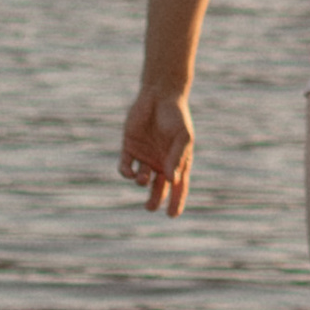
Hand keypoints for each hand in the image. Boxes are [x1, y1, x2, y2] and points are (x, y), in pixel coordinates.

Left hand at [121, 85, 193, 215]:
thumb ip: (177, 157)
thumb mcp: (183, 136)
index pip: (178, 185)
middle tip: (150, 207)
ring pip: (141, 179)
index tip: (172, 215)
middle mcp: (160, 161)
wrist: (159, 95)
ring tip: (143, 179)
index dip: (176, 201)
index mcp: (176, 161)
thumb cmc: (176, 115)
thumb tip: (172, 180)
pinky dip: (126, 172)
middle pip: (158, 188)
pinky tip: (130, 173)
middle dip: (154, 200)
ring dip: (142, 182)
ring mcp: (145, 156)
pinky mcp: (129, 148)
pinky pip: (125, 167)